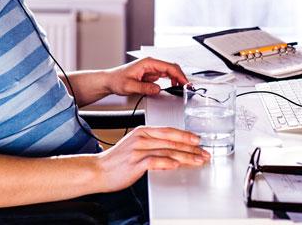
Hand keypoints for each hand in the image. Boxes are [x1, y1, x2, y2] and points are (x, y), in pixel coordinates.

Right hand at [93, 126, 209, 191]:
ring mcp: (138, 150)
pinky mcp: (135, 163)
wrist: (98, 170)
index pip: (169, 131)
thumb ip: (152, 144)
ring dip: (185, 156)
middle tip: (204, 152)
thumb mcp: (135, 146)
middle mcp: (141, 137)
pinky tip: (177, 164)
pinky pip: (155, 161)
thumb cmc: (116, 160)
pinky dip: (167, 162)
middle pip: (171, 141)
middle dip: (191, 147)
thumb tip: (172, 150)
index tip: (198, 140)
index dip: (185, 135)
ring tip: (197, 160)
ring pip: (167, 151)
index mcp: (142, 131)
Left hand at [106, 57, 187, 96]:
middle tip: (187, 88)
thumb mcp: (129, 86)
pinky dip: (171, 81)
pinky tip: (173, 87)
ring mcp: (152, 69)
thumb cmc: (117, 80)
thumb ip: (145, 88)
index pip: (168, 67)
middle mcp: (151, 64)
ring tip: (181, 89)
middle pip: (172, 68)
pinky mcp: (151, 74)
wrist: (110, 81)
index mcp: (148, 63)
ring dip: (177, 79)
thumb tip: (158, 89)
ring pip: (169, 72)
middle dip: (181, 77)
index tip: (185, 83)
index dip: (179, 75)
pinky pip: (165, 76)